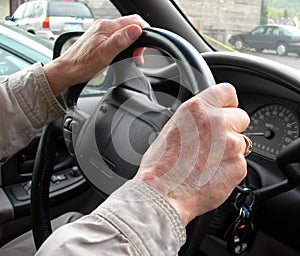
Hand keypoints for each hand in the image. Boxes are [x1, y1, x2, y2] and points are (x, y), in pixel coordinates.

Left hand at [44, 15, 148, 94]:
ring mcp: (101, 32)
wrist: (67, 70)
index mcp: (106, 27)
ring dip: (132, 44)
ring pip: (124, 32)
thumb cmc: (82, 65)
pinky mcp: (99, 38)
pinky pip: (117, 37)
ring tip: (132, 58)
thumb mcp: (105, 55)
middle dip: (139, 40)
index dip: (143, 32)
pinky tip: (122, 55)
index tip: (145, 47)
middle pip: (130, 26)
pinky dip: (124, 46)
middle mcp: (103, 26)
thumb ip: (121, 41)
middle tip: (137, 57)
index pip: (133, 21)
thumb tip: (136, 30)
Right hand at [134, 83, 249, 225]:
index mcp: (197, 109)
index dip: (228, 104)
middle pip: (241, 117)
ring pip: (242, 141)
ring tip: (209, 161)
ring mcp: (230, 144)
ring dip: (230, 149)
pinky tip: (212, 173)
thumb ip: (197, 118)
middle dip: (231, 128)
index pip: (227, 92)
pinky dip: (230, 168)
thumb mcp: (173, 128)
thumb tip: (209, 117)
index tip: (226, 110)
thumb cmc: (161, 164)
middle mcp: (216, 122)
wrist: (163, 193)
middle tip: (214, 142)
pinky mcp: (238, 165)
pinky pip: (240, 162)